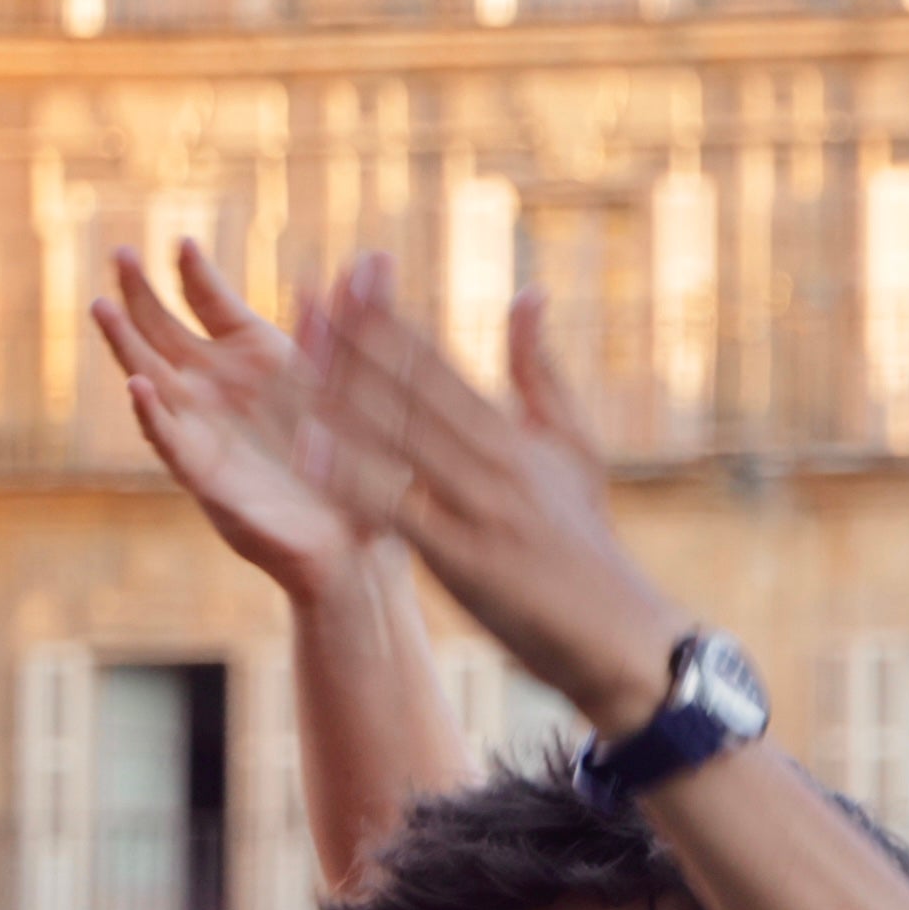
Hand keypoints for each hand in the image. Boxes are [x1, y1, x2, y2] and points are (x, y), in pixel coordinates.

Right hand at [94, 239, 393, 592]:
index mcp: (253, 359)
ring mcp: (203, 430)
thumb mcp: (360, 385)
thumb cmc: (356, 460)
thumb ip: (357, 322)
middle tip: (121, 253)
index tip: (183, 241)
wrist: (356, 538)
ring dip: (125, 343)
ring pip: (151, 379)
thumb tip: (372, 259)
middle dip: (139, 293)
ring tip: (102, 306)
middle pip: (164, 330)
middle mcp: (217, 389)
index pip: (211, 303)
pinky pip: (168, 440)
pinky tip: (136, 386)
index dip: (195, 273)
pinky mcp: (203, 475)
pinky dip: (150, 413)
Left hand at [300, 259, 688, 731]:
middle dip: (355, 342)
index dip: (388, 320)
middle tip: (302, 294)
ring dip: (342, 397)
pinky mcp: (466, 559)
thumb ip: (542, 371)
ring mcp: (480, 509)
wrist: (619, 632)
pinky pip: (399, 511)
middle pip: (414, 391)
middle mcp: (495, 461)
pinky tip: (310, 451)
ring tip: (288, 357)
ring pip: (401, 441)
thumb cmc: (586, 543)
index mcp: (513, 434)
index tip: (345, 277)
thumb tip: (529, 291)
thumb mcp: (573, 447)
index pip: (439, 364)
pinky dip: (355, 480)